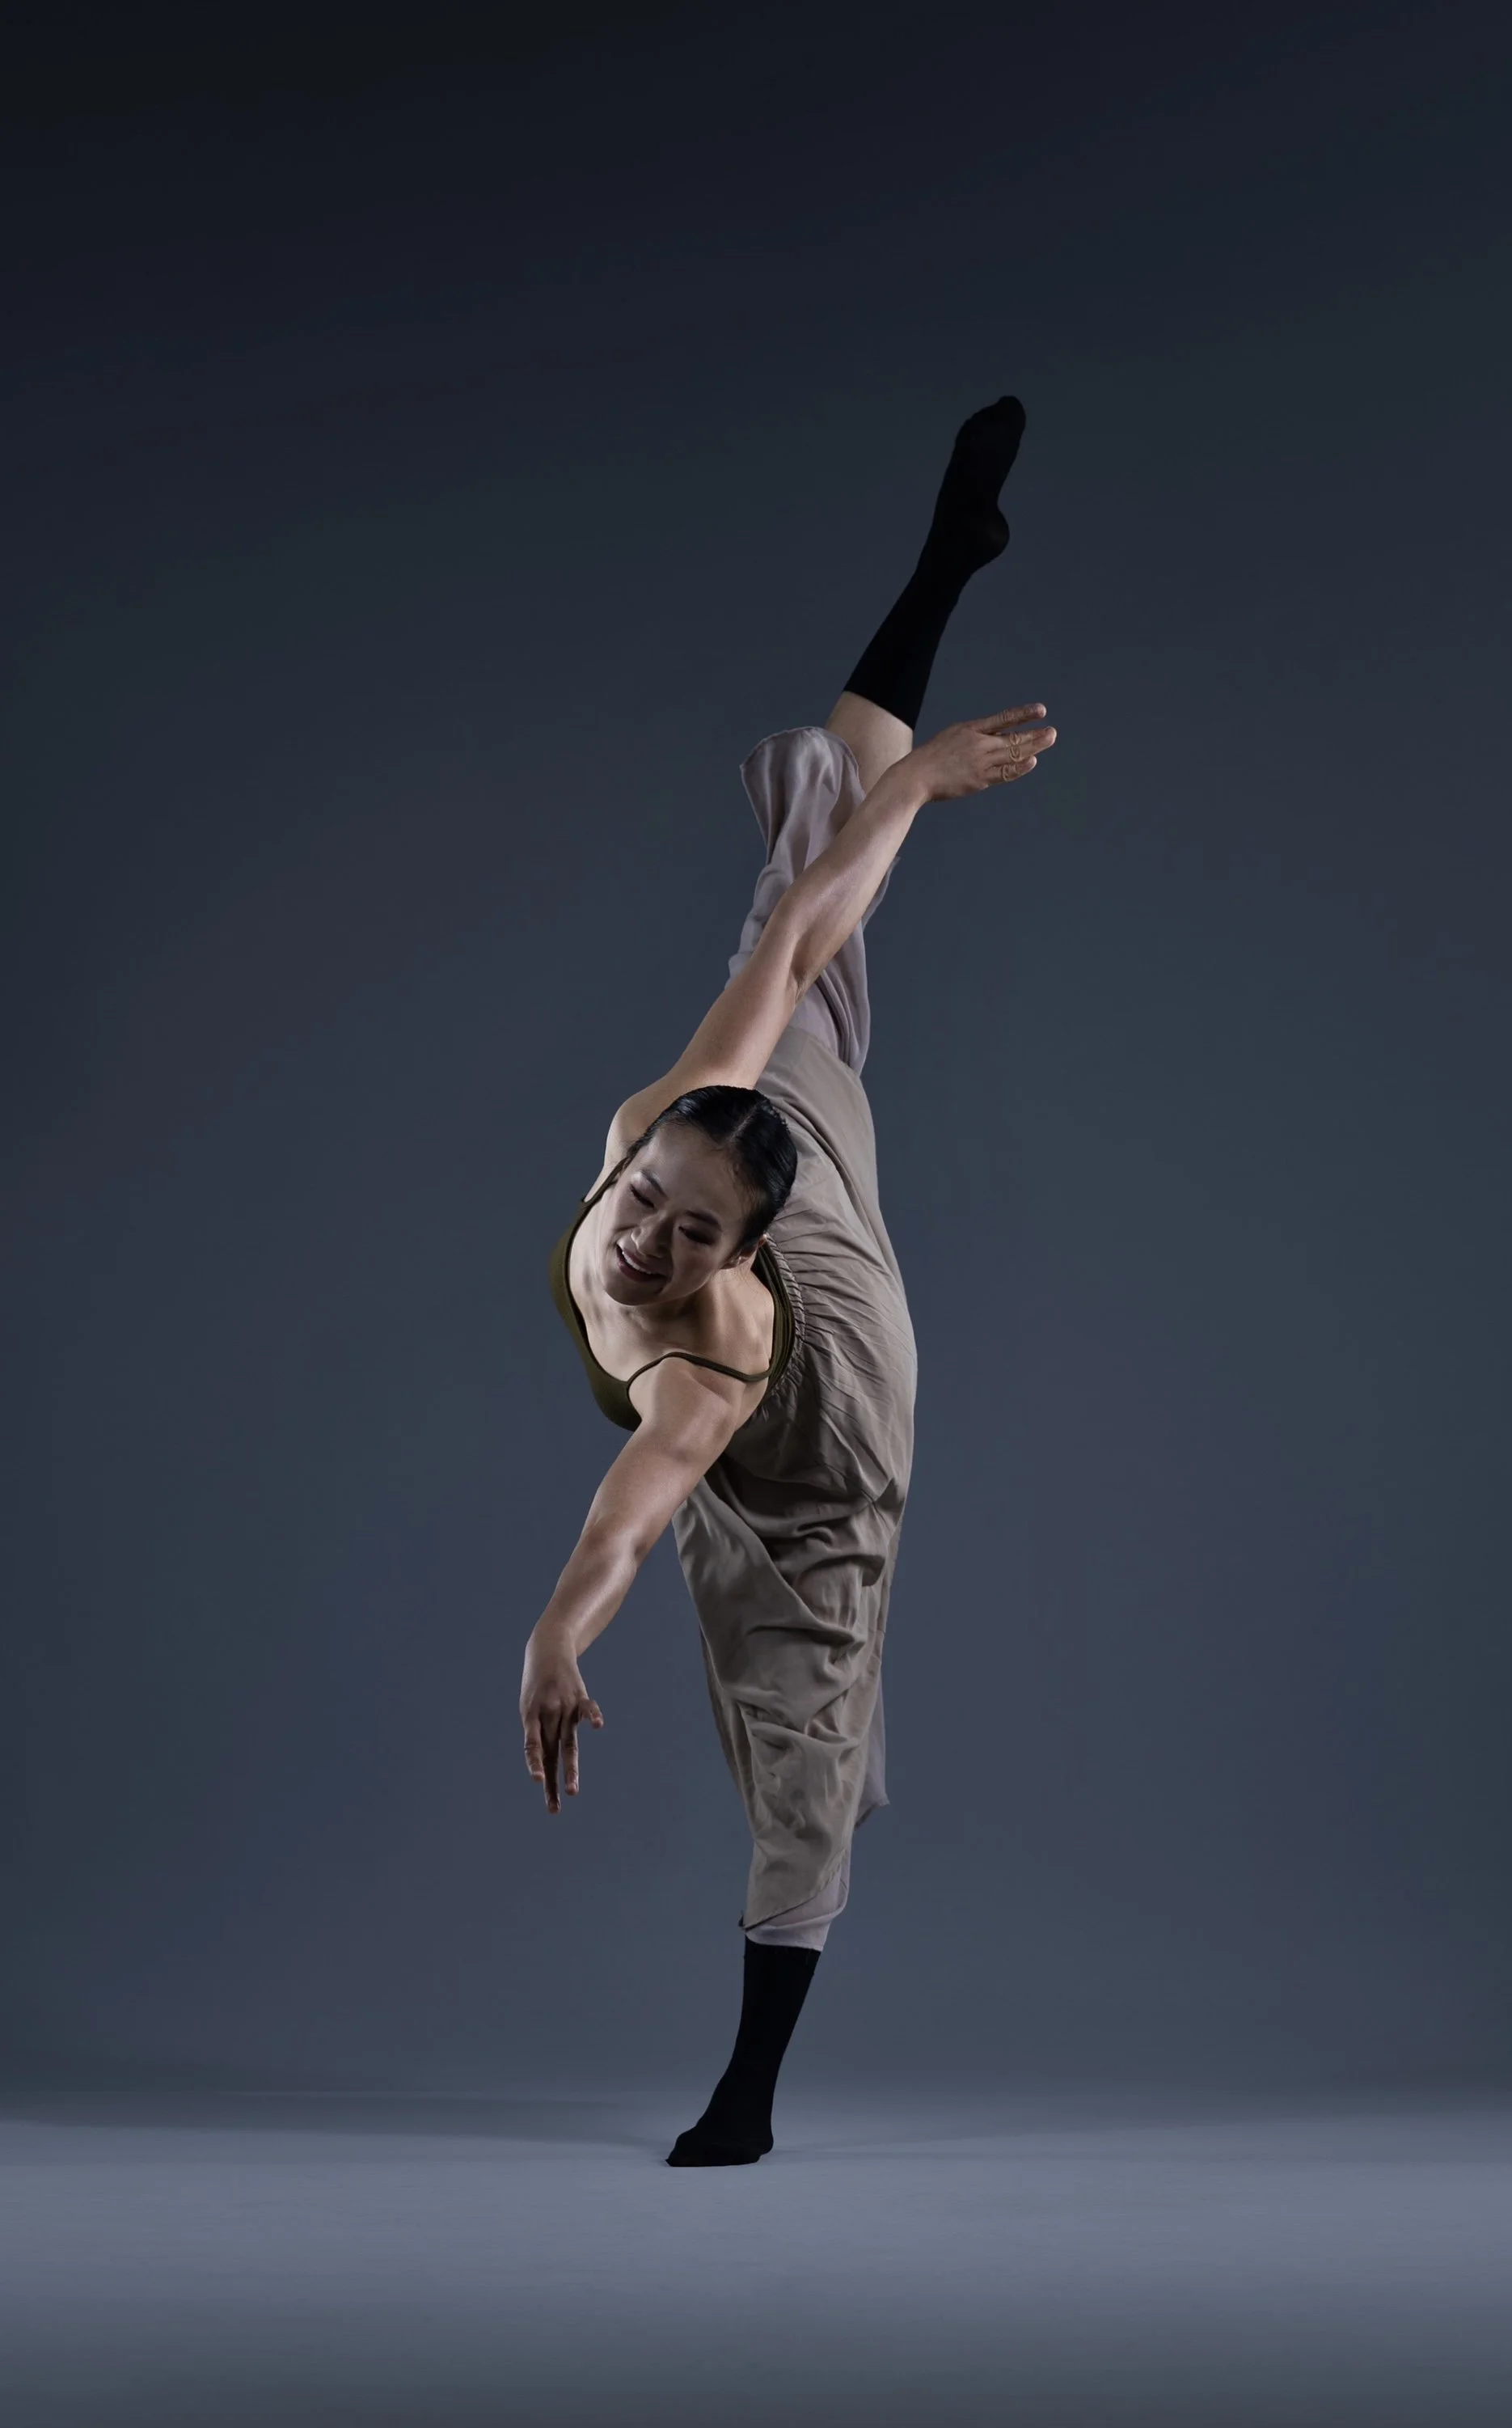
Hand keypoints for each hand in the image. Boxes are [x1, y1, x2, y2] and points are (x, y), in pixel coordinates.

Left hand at [520, 1628, 604, 1814]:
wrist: (547, 1649)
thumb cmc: (536, 1685)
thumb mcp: (530, 1707)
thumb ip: (540, 1733)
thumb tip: (544, 1762)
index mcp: (531, 1718)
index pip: (532, 1745)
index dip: (534, 1762)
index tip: (537, 1781)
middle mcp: (548, 1714)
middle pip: (550, 1754)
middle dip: (552, 1782)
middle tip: (553, 1808)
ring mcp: (565, 1706)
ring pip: (569, 1743)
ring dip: (571, 1769)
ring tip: (572, 1791)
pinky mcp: (580, 1697)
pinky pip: (588, 1708)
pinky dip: (593, 1715)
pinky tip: (598, 1726)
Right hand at [908, 704, 1056, 801]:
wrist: (915, 776)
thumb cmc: (931, 760)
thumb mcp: (951, 738)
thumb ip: (973, 740)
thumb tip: (992, 742)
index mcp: (970, 729)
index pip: (1002, 719)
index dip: (1022, 714)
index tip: (1040, 710)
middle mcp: (978, 743)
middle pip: (1012, 737)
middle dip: (1034, 735)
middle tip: (1052, 732)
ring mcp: (980, 761)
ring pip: (1012, 753)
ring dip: (1033, 746)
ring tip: (1049, 740)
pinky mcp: (979, 779)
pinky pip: (1003, 773)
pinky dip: (1019, 767)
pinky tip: (1032, 762)